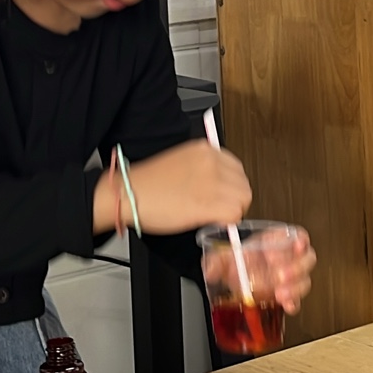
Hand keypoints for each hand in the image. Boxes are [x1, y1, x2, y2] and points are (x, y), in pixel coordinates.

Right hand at [108, 139, 250, 234]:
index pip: (237, 169)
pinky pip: (233, 215)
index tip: (222, 196)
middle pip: (244, 185)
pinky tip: (209, 221)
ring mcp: (212, 181)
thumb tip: (222, 185)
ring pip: (242, 200)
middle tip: (217, 209)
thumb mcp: (181, 162)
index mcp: (205, 149)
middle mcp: (212, 162)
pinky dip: (225, 223)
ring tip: (211, 216)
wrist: (128, 194)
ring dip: (231, 211)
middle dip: (234, 200)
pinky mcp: (208, 203)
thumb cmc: (148, 183)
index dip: (231, 187)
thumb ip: (205, 168)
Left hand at [205, 227, 317, 313]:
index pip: (294, 235)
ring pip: (305, 279)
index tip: (283, 250)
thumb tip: (210, 268)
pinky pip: (297, 299)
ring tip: (281, 293)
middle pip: (307, 258)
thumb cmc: (236, 262)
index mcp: (274, 241)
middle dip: (296, 267)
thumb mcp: (224, 257)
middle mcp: (286, 258)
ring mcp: (289, 277)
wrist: (235, 281)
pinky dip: (294, 302)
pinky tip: (287, 305)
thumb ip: (216, 260)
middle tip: (280, 275)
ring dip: (296, 287)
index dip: (294, 241)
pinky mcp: (287, 295)